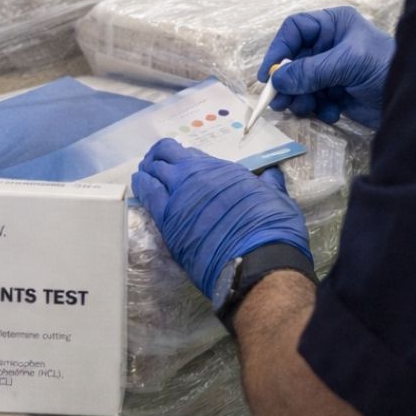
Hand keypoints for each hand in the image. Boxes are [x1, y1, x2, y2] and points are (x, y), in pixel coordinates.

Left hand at [132, 139, 310, 298]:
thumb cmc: (271, 228)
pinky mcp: (168, 224)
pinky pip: (147, 197)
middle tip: (156, 163)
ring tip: (144, 173)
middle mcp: (197, 178)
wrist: (257, 260)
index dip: (185, 156)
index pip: (192, 154)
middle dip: (159, 156)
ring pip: (151, 173)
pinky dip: (142, 188)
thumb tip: (271, 175)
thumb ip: (269, 185)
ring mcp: (178, 198)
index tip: (183, 161)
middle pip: (166, 156)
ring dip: (147, 170)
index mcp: (222, 170)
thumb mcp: (276, 198)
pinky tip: (139, 186)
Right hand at [259, 7, 394, 128]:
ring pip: (300, 83)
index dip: (279, 49)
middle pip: (293, 60)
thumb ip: (311, 71)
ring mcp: (332, 69)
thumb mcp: (348, 64)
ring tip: (308, 108)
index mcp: (333, 24)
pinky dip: (319, 109)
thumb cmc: (386, 67)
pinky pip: (314, 99)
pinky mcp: (337, 92)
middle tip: (279, 102)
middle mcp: (330, 44)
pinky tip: (333, 113)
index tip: (268, 74)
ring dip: (300, 98)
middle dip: (287, 82)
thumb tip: (278, 80)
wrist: (414, 99)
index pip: (295, 30)